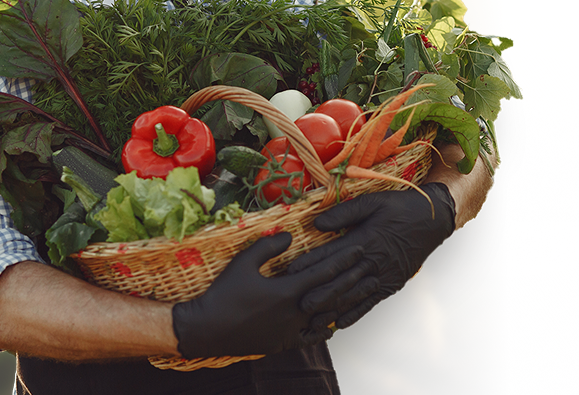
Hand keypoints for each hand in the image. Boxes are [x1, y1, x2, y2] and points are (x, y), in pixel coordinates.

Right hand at [171, 232, 375, 357]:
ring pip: (326, 317)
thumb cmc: (224, 292)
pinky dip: (323, 331)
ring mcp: (290, 331)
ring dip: (344, 303)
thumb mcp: (244, 262)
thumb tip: (290, 235)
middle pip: (332, 294)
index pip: (324, 272)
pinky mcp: (283, 343)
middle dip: (353, 279)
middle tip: (369, 266)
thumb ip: (269, 246)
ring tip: (360, 293)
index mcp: (287, 290)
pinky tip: (331, 325)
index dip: (343, 259)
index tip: (359, 248)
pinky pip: (310, 338)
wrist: (208, 328)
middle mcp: (294, 312)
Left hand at [286, 183, 455, 328]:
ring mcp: (384, 276)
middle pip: (341, 280)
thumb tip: (318, 224)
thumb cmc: (400, 207)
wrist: (433, 220)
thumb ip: (344, 213)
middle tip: (296, 305)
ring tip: (312, 320)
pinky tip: (339, 322)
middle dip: (318, 294)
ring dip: (332, 309)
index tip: (291, 272)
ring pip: (353, 296)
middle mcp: (374, 261)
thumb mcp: (372, 202)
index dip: (311, 264)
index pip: (333, 254)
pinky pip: (371, 302)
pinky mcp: (392, 284)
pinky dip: (354, 313)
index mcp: (367, 239)